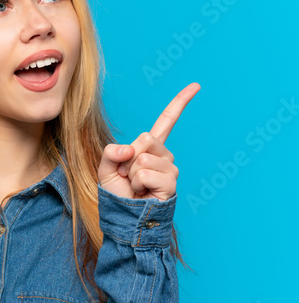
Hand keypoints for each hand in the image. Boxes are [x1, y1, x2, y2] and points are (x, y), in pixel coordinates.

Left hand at [98, 82, 199, 200]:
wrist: (124, 216)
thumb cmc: (118, 193)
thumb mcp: (106, 168)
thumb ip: (111, 152)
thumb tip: (128, 149)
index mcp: (151, 147)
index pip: (167, 121)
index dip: (180, 103)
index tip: (196, 86)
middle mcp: (165, 155)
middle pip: (145, 138)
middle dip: (128, 157)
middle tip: (126, 175)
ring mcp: (170, 169)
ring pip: (142, 158)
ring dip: (130, 173)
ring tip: (134, 186)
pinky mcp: (171, 183)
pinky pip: (145, 173)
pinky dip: (137, 183)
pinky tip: (142, 192)